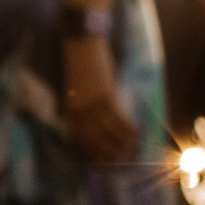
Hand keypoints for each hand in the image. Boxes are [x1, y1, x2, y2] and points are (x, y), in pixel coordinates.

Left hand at [62, 33, 137, 164]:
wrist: (82, 43)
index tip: (101, 160)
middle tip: (118, 161)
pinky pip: (118, 117)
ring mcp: (92, 105)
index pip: (80, 138)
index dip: (92, 151)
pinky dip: (128, 127)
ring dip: (120, 143)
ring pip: (108, 131)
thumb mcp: (73, 89)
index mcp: (68, 111)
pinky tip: (136, 133)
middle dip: (106, 152)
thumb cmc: (78, 64)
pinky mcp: (106, 95)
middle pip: (94, 139)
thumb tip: (92, 122)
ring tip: (130, 150)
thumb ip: (79, 106)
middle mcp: (78, 112)